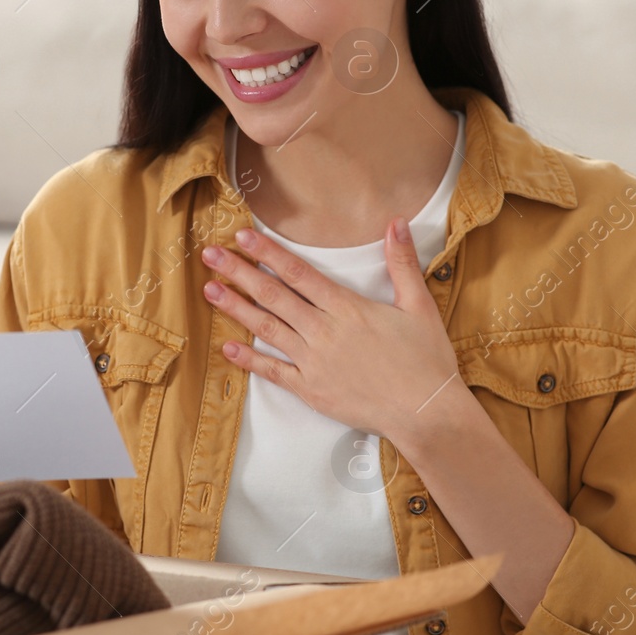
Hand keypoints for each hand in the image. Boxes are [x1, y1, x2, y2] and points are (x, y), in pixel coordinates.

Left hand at [201, 218, 474, 442]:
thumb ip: (402, 263)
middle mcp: (324, 331)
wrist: (425, 412)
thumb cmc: (426, 359)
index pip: (299, 273)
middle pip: (274, 295)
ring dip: (236, 308)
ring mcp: (314, 362)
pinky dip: (250, 359)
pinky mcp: (311, 390)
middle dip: (239, 272)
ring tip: (209, 290)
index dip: (268, 252)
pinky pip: (274, 372)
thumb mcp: (419, 305)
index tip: (243, 236)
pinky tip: (227, 347)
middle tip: (210, 255)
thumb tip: (397, 222)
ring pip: (267, 329)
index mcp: (348, 308)